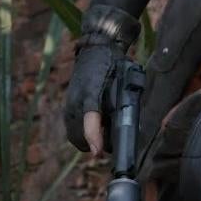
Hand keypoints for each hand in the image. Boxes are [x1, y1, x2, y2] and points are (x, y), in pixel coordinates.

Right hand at [63, 5, 139, 156]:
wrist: (95, 48)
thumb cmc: (114, 64)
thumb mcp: (125, 78)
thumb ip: (125, 99)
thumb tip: (132, 123)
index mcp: (91, 92)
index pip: (90, 119)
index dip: (94, 137)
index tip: (98, 151)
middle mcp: (77, 100)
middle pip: (79, 136)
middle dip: (95, 144)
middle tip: (111, 146)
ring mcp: (70, 103)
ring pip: (74, 135)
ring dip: (88, 141)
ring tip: (105, 138)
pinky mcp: (68, 105)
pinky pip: (72, 127)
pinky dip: (83, 133)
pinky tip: (97, 130)